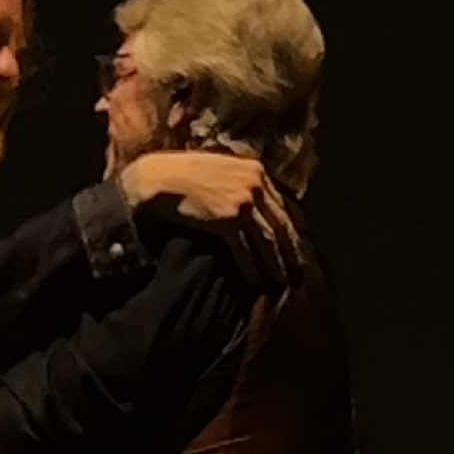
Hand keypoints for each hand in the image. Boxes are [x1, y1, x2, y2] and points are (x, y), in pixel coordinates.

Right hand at [120, 151, 302, 286]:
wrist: (156, 178)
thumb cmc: (181, 176)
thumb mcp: (218, 171)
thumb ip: (238, 184)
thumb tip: (253, 207)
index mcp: (255, 170)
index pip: (283, 206)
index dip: (291, 232)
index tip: (296, 250)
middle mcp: (254, 183)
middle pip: (281, 224)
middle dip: (290, 252)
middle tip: (297, 274)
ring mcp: (242, 200)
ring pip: (268, 240)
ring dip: (275, 265)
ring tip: (279, 284)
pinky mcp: (227, 218)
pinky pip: (246, 249)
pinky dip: (252, 268)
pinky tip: (254, 281)